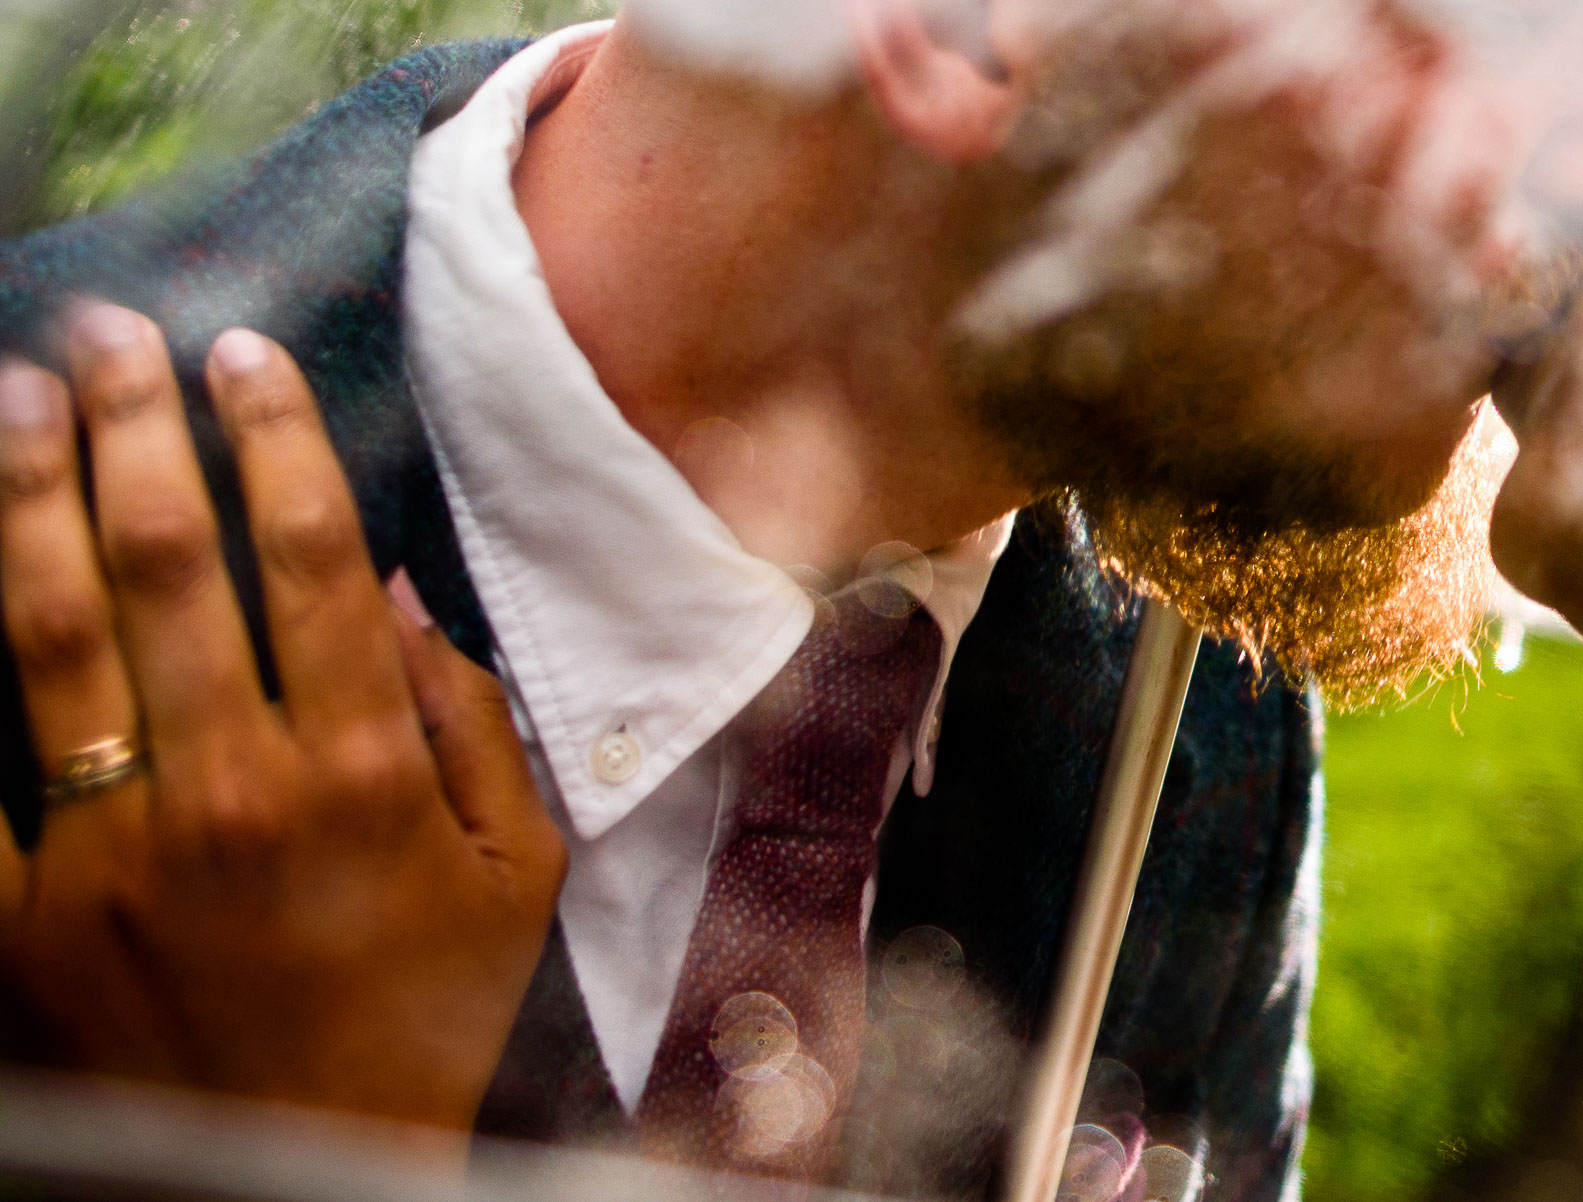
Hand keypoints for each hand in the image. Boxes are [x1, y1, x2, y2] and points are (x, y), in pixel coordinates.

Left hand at [0, 306, 566, 1127]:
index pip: (308, 559)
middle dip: (135, 430)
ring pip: (53, 635)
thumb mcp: (516, 875)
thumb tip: (399, 593)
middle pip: (169, 566)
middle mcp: (234, 788)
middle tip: (110, 335)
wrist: (302, 1172)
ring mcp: (112, 852)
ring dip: (31, 500)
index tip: (243, 355)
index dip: (274, 439)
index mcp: (361, 772)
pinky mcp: (24, 916)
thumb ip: (474, 726)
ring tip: (16, 399)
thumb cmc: (425, 1015)